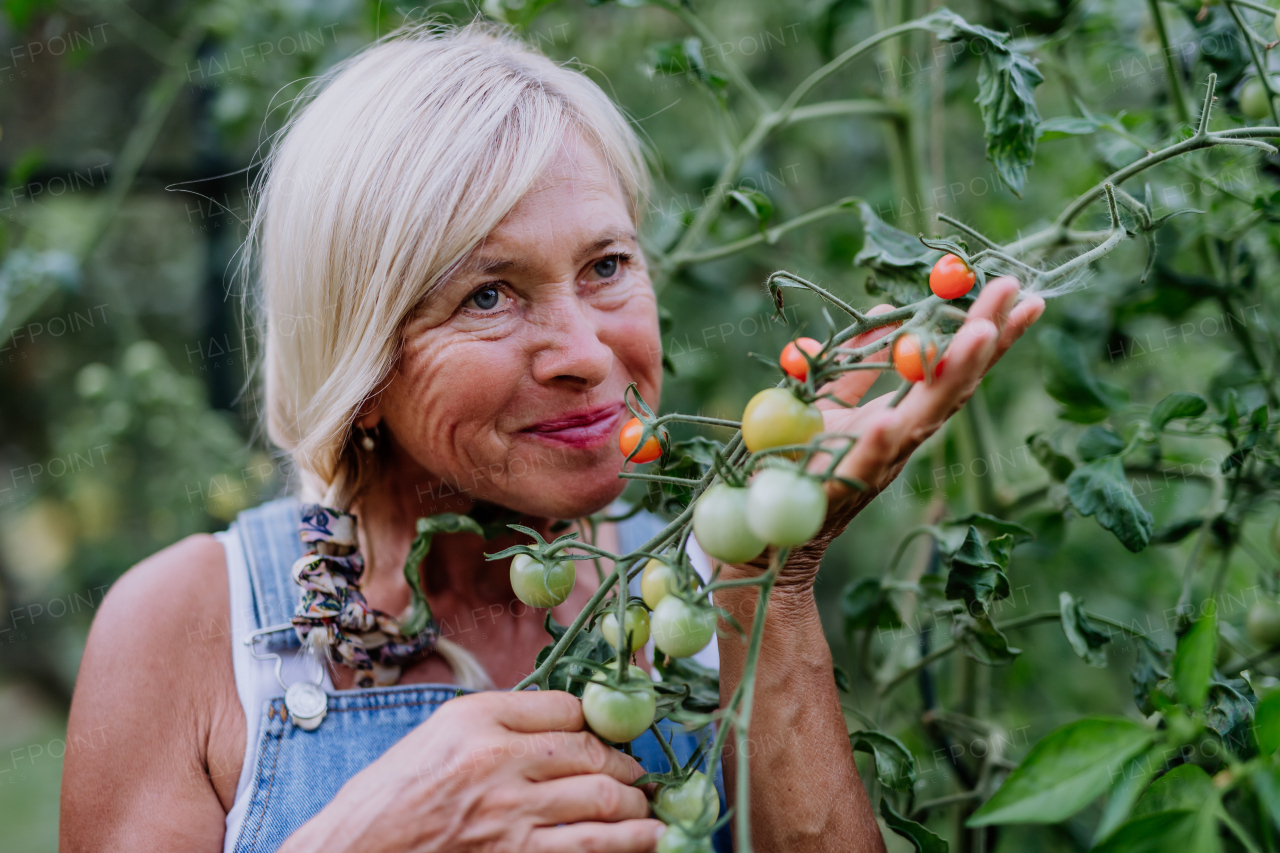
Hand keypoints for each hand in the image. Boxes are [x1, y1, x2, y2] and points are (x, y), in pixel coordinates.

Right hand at [280, 690, 663, 852]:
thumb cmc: (388, 797)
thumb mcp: (436, 735)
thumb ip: (496, 722)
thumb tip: (558, 723)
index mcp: (477, 719)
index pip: (565, 707)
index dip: (597, 721)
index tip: (610, 734)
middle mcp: (498, 760)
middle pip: (591, 752)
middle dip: (625, 765)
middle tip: (637, 774)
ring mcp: (510, 815)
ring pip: (601, 800)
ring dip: (635, 804)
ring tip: (646, 807)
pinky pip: (588, 849)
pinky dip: (628, 843)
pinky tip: (648, 838)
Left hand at [739, 277, 1043, 586]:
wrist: (777, 520)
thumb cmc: (806, 457)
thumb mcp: (831, 397)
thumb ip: (858, 361)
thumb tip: (881, 311)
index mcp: (903, 412)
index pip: (953, 367)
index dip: (986, 330)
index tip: (1016, 291)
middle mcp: (904, 435)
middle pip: (955, 384)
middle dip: (987, 338)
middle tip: (1017, 292)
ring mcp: (879, 461)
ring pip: (925, 417)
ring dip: (953, 375)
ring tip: (979, 334)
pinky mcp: (843, 484)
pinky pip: (864, 461)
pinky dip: (878, 441)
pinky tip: (890, 420)